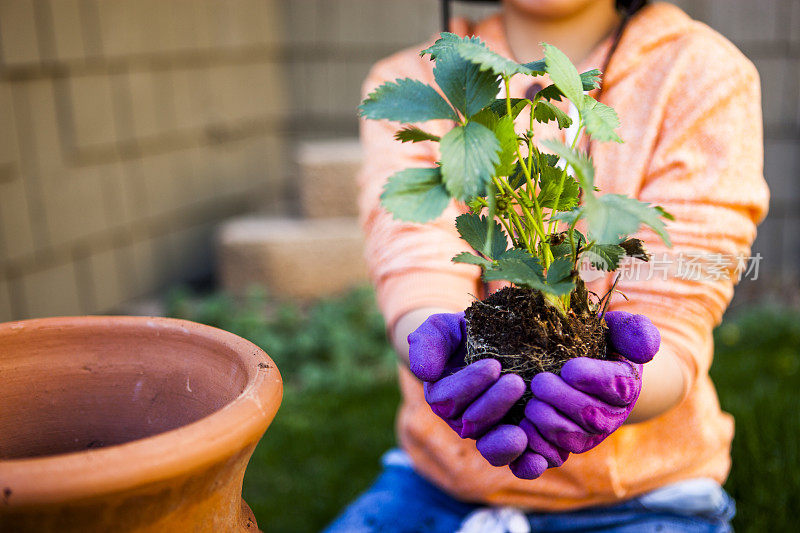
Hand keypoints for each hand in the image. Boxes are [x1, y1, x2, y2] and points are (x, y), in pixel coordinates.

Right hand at [408, 313, 528, 467]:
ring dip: (507, 439)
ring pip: (493, 446)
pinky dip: (525, 465)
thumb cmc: (466, 334)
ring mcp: (490, 432)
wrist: (496, 342)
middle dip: (494, 404)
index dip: (469, 385)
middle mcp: (463, 420)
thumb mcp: (443, 328)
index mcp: (443, 396)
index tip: (493, 365)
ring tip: (527, 419)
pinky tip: (538, 461)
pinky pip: (516, 463)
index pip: (447, 400)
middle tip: (516, 382)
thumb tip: (424, 373)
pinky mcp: (516, 440)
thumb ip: (427, 343)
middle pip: (471, 424)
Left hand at [521, 311, 659, 470]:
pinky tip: (523, 425)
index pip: (617, 387)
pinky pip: (552, 455)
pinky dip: (536, 444)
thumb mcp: (616, 328)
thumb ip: (634, 331)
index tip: (570, 368)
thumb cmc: (596, 342)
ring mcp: (587, 435)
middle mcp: (610, 416)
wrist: (577, 364)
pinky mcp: (563, 447)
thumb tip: (647, 350)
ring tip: (532, 401)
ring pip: (571, 437)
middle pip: (592, 417)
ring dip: (548, 419)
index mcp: (625, 385)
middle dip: (563, 399)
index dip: (593, 379)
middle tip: (540, 381)